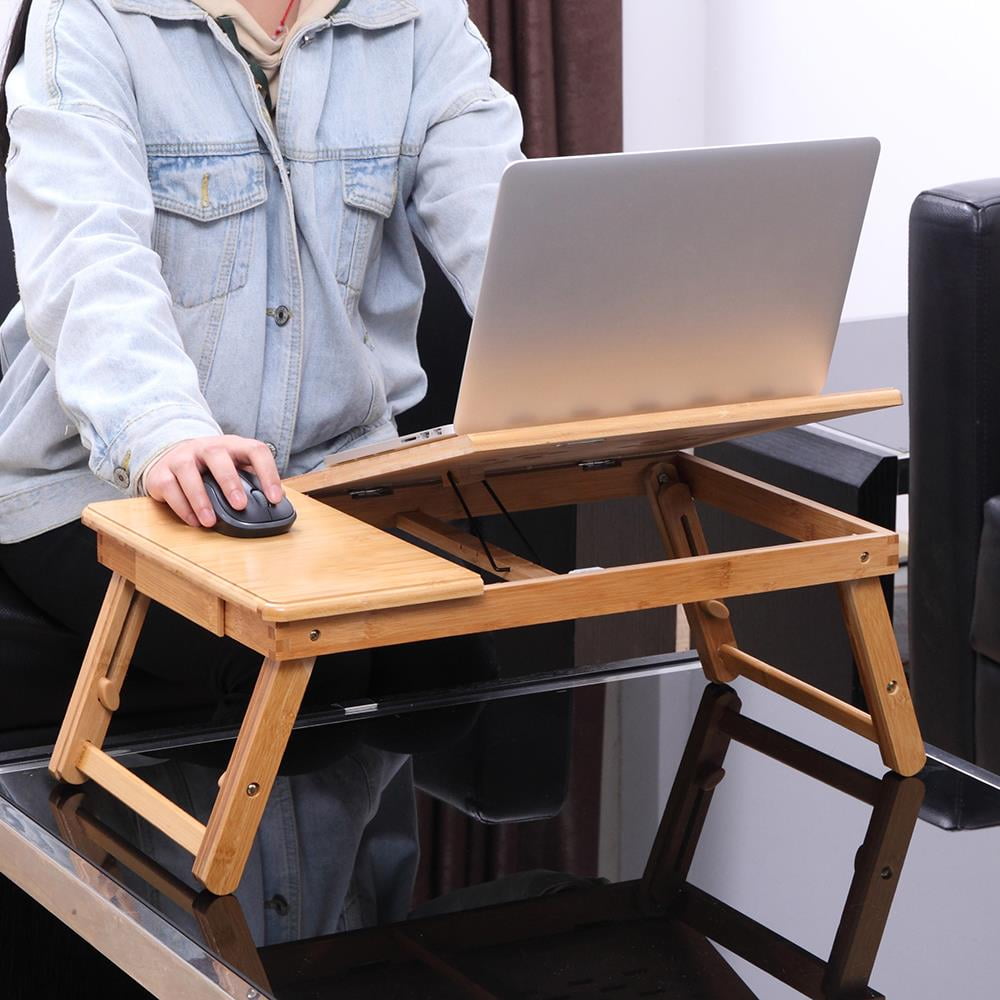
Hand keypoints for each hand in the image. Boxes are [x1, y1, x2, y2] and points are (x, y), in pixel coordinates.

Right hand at [144, 435, 282, 527]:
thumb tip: (278, 499)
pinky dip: (182, 507)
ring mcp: (182, 457)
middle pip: (218, 456)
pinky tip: (194, 521)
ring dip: (200, 498)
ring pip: (188, 471)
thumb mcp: (236, 466)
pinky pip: (169, 488)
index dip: (268, 473)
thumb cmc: (213, 466)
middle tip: (240, 505)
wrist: (174, 455)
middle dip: (230, 482)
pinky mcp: (161, 473)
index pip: (255, 450)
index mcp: (233, 445)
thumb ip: (254, 479)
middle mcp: (207, 447)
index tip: (275, 498)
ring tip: (211, 521)